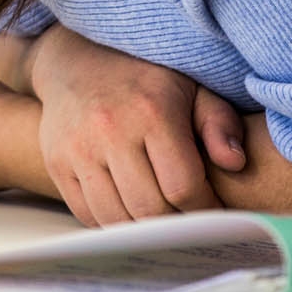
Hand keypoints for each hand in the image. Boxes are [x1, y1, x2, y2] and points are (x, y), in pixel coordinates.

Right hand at [29, 25, 245, 225]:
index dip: (204, 209)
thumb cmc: (144, 79)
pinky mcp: (56, 162)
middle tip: (188, 222)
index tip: (213, 211)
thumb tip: (235, 162)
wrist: (77, 60)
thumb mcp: (190, 87)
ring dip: (143, 230)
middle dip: (175, 225)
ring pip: (116, 219)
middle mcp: (110, 130)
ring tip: (160, 221)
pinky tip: (129, 211)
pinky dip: (112, 223)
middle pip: (149, 210)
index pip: (183, 187)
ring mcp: (77, 149)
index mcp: (151, 112)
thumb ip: (219, 123)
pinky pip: (87, 214)